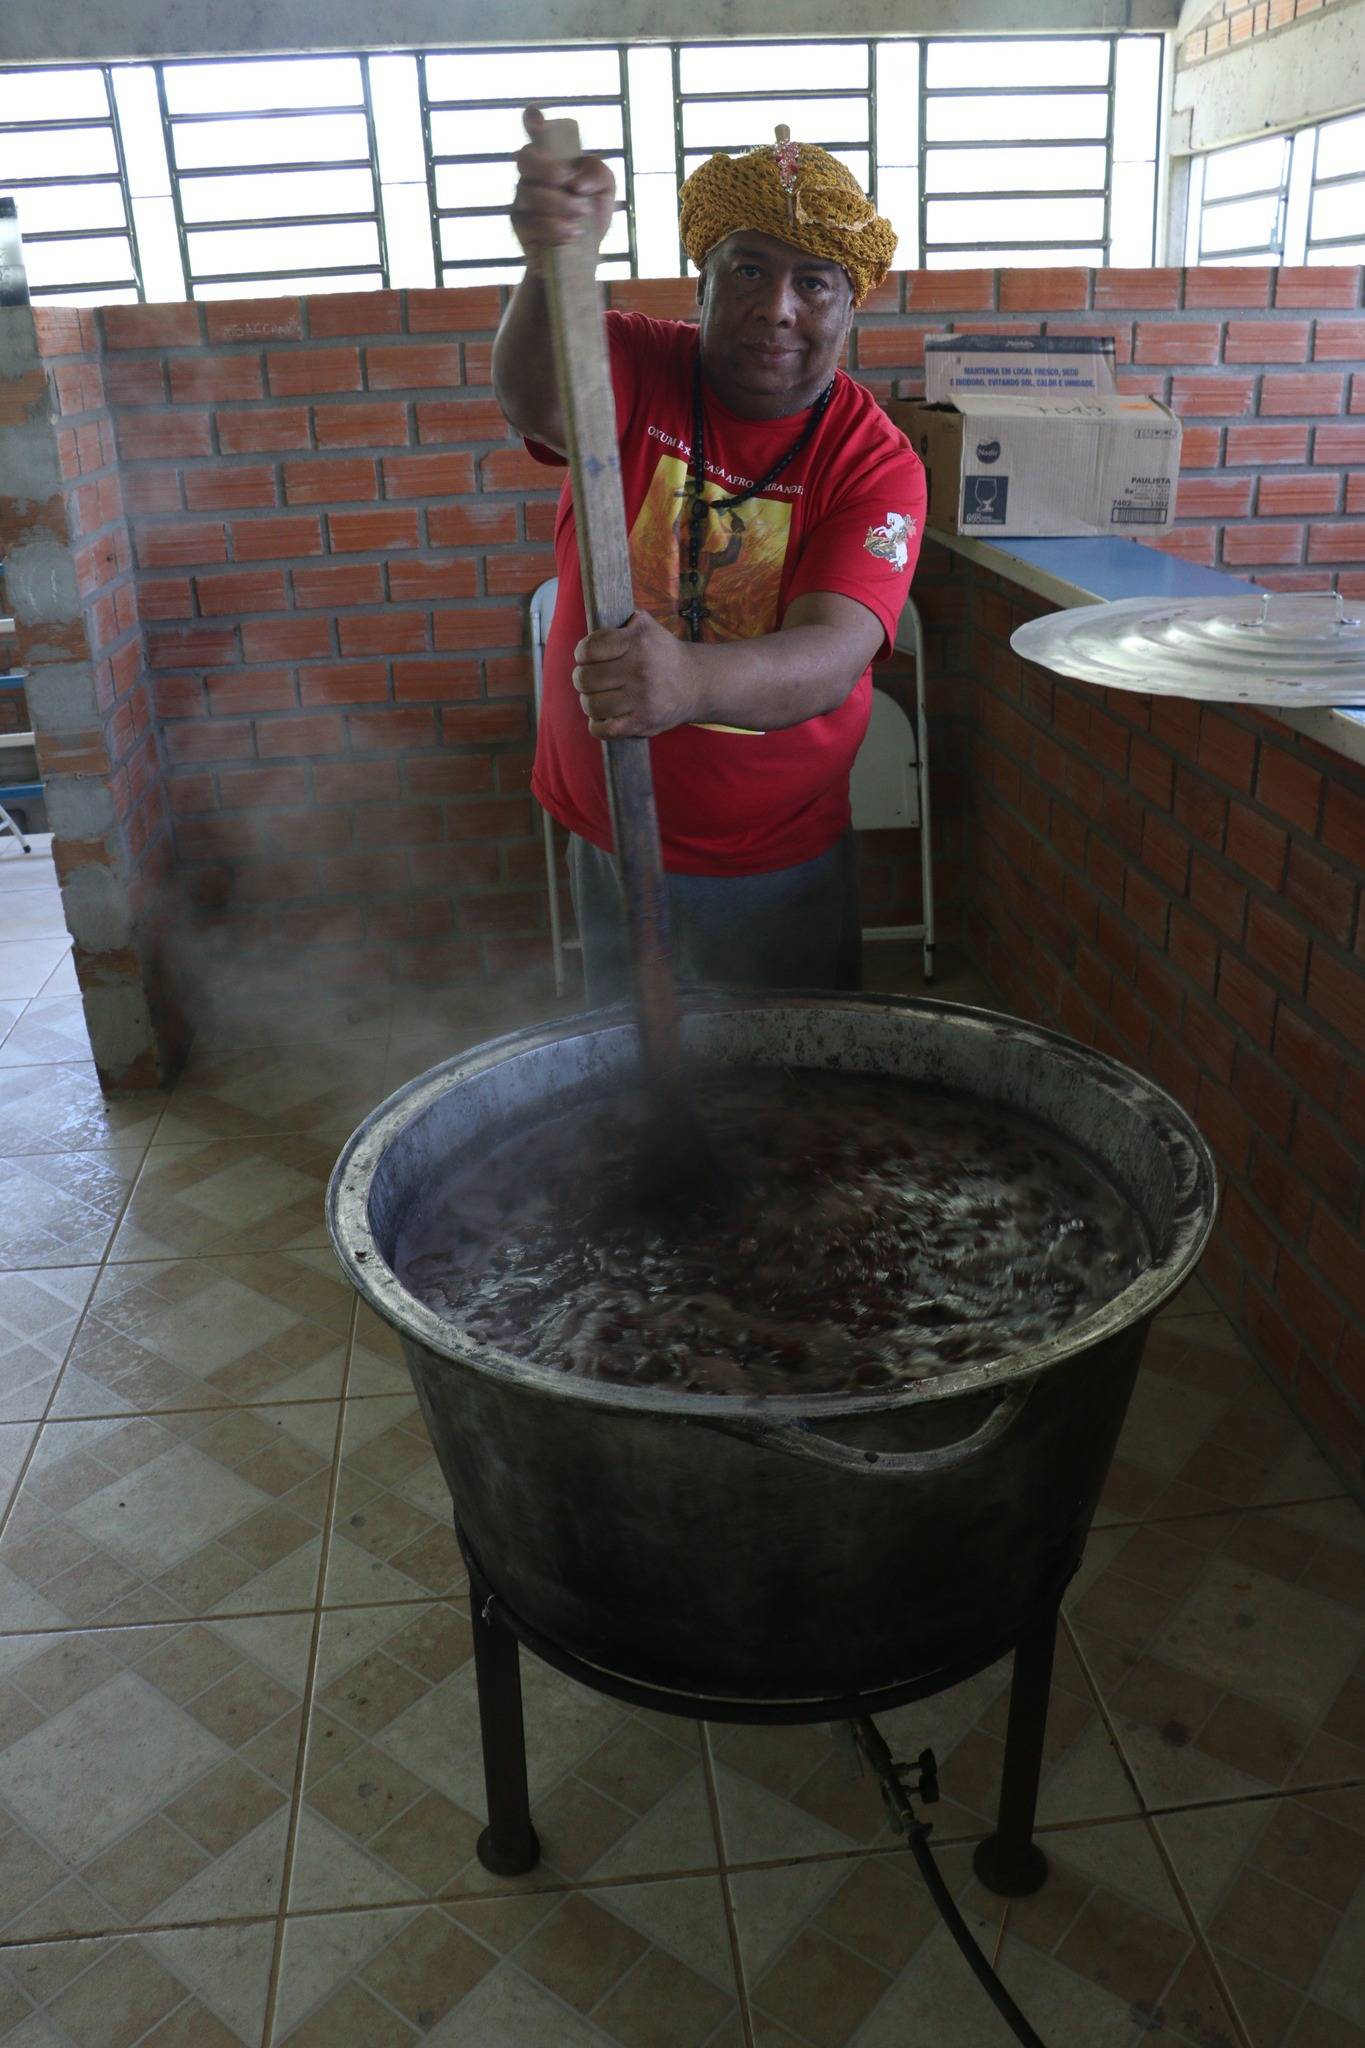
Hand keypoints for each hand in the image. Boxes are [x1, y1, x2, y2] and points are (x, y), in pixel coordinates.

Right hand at [511, 106, 615, 268]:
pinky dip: (555, 228)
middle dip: (549, 170)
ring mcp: (522, 196)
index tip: (537, 119)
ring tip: (581, 219)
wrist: (583, 256)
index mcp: (552, 156)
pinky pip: (531, 221)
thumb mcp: (605, 189)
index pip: (535, 129)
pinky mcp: (518, 223)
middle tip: (572, 185)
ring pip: (530, 192)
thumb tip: (578, 181)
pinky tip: (571, 234)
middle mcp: (532, 172)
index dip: (533, 120)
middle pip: (525, 158)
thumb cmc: (591, 215)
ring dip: (561, 206)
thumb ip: (598, 172)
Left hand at [572, 610, 700, 738]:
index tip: (586, 658)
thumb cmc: (662, 654)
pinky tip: (605, 717)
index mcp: (637, 641)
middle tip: (591, 680)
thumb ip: (619, 622)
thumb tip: (591, 631)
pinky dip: (598, 726)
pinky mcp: (642, 722)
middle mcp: (639, 669)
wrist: (697, 683)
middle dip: (583, 679)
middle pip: (585, 679)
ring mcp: (641, 698)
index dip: (582, 654)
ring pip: (591, 705)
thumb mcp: (646, 626)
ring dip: (590, 703)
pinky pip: (604, 730)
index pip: (589, 649)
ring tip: (599, 698)